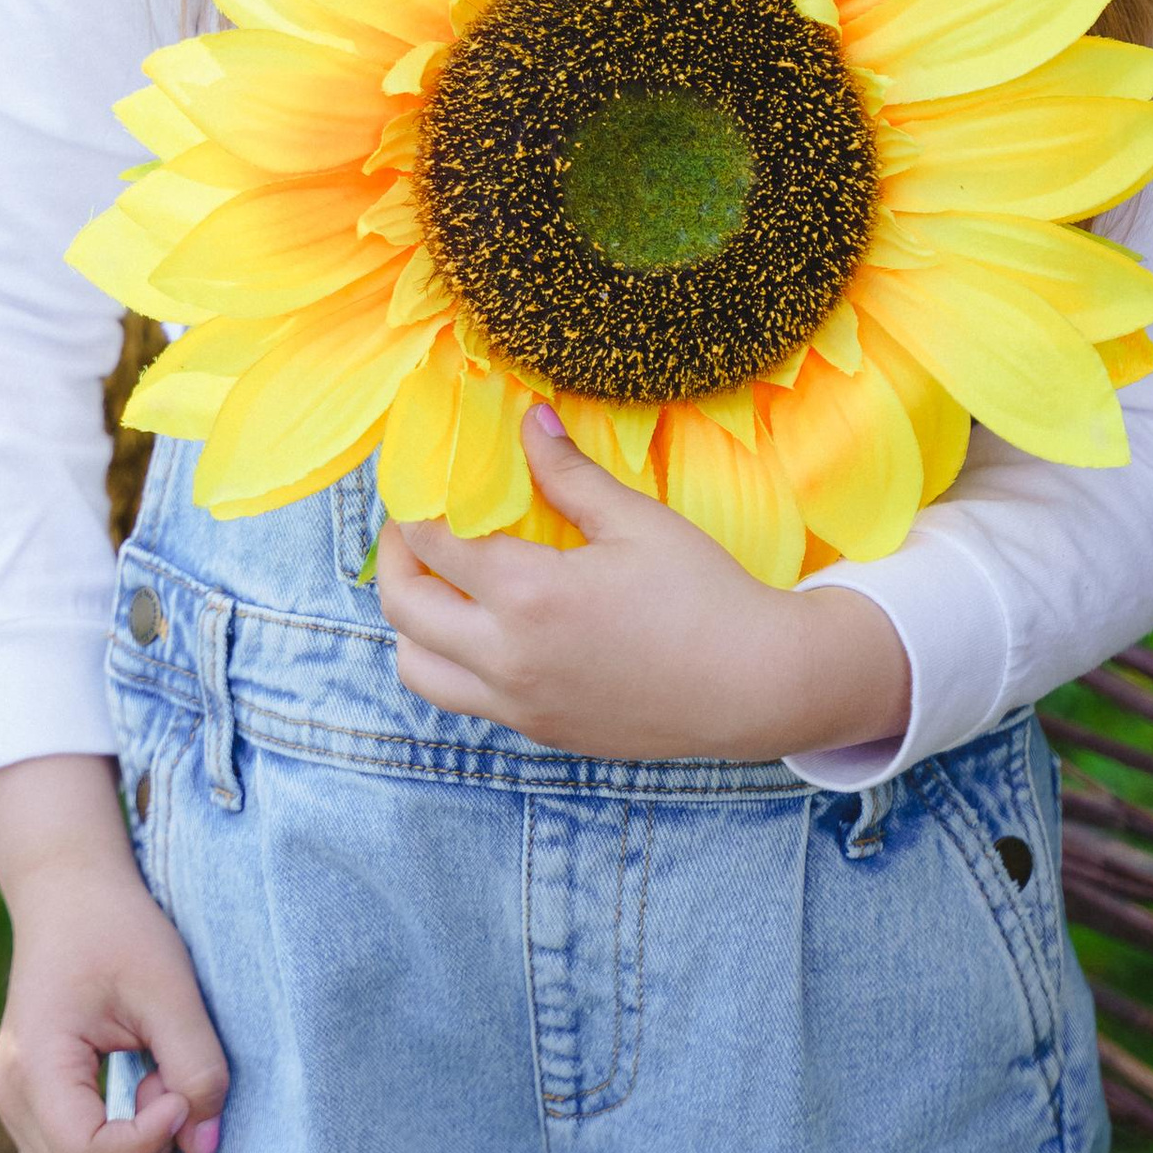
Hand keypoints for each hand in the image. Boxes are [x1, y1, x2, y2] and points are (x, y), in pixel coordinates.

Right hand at [0, 752, 228, 1152]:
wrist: (69, 895)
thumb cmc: (117, 928)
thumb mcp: (170, 986)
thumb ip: (195, 1066)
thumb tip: (204, 1145)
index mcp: (36, 1064)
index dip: (147, 1142)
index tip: (178, 1091)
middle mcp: (11, 1098)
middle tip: (172, 1087)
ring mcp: (15, 1109)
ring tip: (158, 1090)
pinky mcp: (32, 1111)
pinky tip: (142, 1102)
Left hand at [376, 404, 911, 764]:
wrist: (757, 688)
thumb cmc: (704, 595)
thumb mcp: (636, 521)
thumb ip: (568, 474)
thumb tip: (527, 421)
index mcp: (528, 596)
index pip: (431, 544)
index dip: (413, 505)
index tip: (418, 481)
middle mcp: (508, 658)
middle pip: (402, 607)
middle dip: (395, 558)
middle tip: (416, 526)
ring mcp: (520, 704)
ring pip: (417, 667)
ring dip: (412, 621)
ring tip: (442, 583)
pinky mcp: (540, 731)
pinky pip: (463, 698)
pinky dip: (451, 660)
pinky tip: (488, 625)